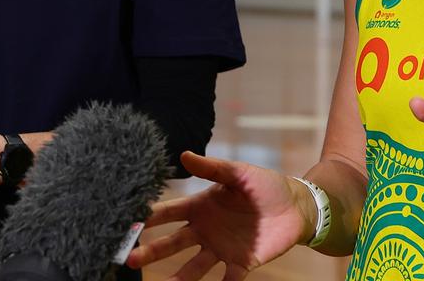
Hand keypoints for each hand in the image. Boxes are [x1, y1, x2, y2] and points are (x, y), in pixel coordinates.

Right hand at [126, 152, 310, 280]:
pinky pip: (228, 280)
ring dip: (180, 277)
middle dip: (152, 251)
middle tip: (130, 258)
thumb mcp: (238, 173)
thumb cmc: (264, 184)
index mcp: (202, 207)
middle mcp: (206, 230)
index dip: (150, 217)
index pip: (170, 213)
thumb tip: (183, 156)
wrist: (295, 205)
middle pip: (173, 243)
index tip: (128, 221)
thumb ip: (212, 168)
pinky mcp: (241, 263)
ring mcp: (221, 248)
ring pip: (194, 266)